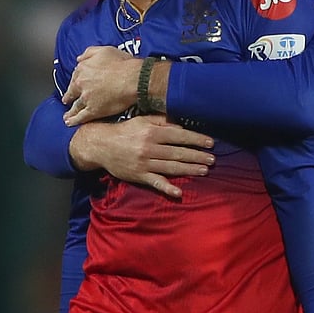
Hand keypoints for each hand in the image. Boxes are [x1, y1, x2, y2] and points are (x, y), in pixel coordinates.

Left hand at [62, 46, 139, 124]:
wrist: (133, 79)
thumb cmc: (123, 64)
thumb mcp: (104, 50)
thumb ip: (89, 53)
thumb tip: (79, 58)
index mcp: (83, 69)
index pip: (75, 77)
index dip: (75, 82)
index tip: (75, 85)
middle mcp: (81, 83)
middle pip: (72, 92)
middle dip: (69, 97)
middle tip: (67, 100)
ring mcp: (86, 98)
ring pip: (75, 106)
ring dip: (70, 112)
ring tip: (67, 116)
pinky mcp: (93, 110)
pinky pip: (80, 117)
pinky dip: (74, 120)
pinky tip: (70, 123)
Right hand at [69, 115, 214, 197]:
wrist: (100, 145)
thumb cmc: (124, 131)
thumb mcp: (142, 120)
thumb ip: (161, 121)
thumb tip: (181, 126)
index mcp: (152, 132)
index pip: (179, 136)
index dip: (196, 139)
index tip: (210, 142)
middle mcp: (149, 147)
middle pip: (178, 153)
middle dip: (197, 156)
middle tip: (213, 159)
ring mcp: (144, 163)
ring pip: (171, 167)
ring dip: (190, 169)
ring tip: (204, 170)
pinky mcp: (139, 175)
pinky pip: (155, 182)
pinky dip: (167, 188)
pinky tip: (179, 192)